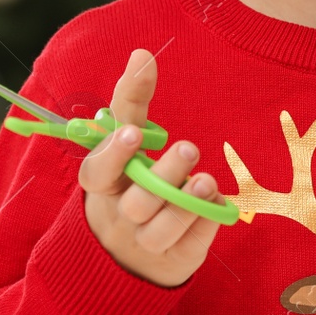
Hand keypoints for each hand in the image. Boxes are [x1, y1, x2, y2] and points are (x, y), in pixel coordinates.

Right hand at [78, 48, 225, 287]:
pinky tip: (218, 202)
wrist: (129, 253)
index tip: (131, 133)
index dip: (112, 155)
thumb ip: (131, 101)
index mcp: (101, 186)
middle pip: (136, 203)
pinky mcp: (173, 261)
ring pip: (159, 231)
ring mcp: (144, 244)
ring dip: (186, 204)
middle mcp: (118, 216)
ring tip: (206, 180)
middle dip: (163, 176)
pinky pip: (190, 246)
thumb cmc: (129, 181)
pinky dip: (205, 224)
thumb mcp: (125, 143)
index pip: (97, 173)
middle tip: (188, 147)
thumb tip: (142, 53)